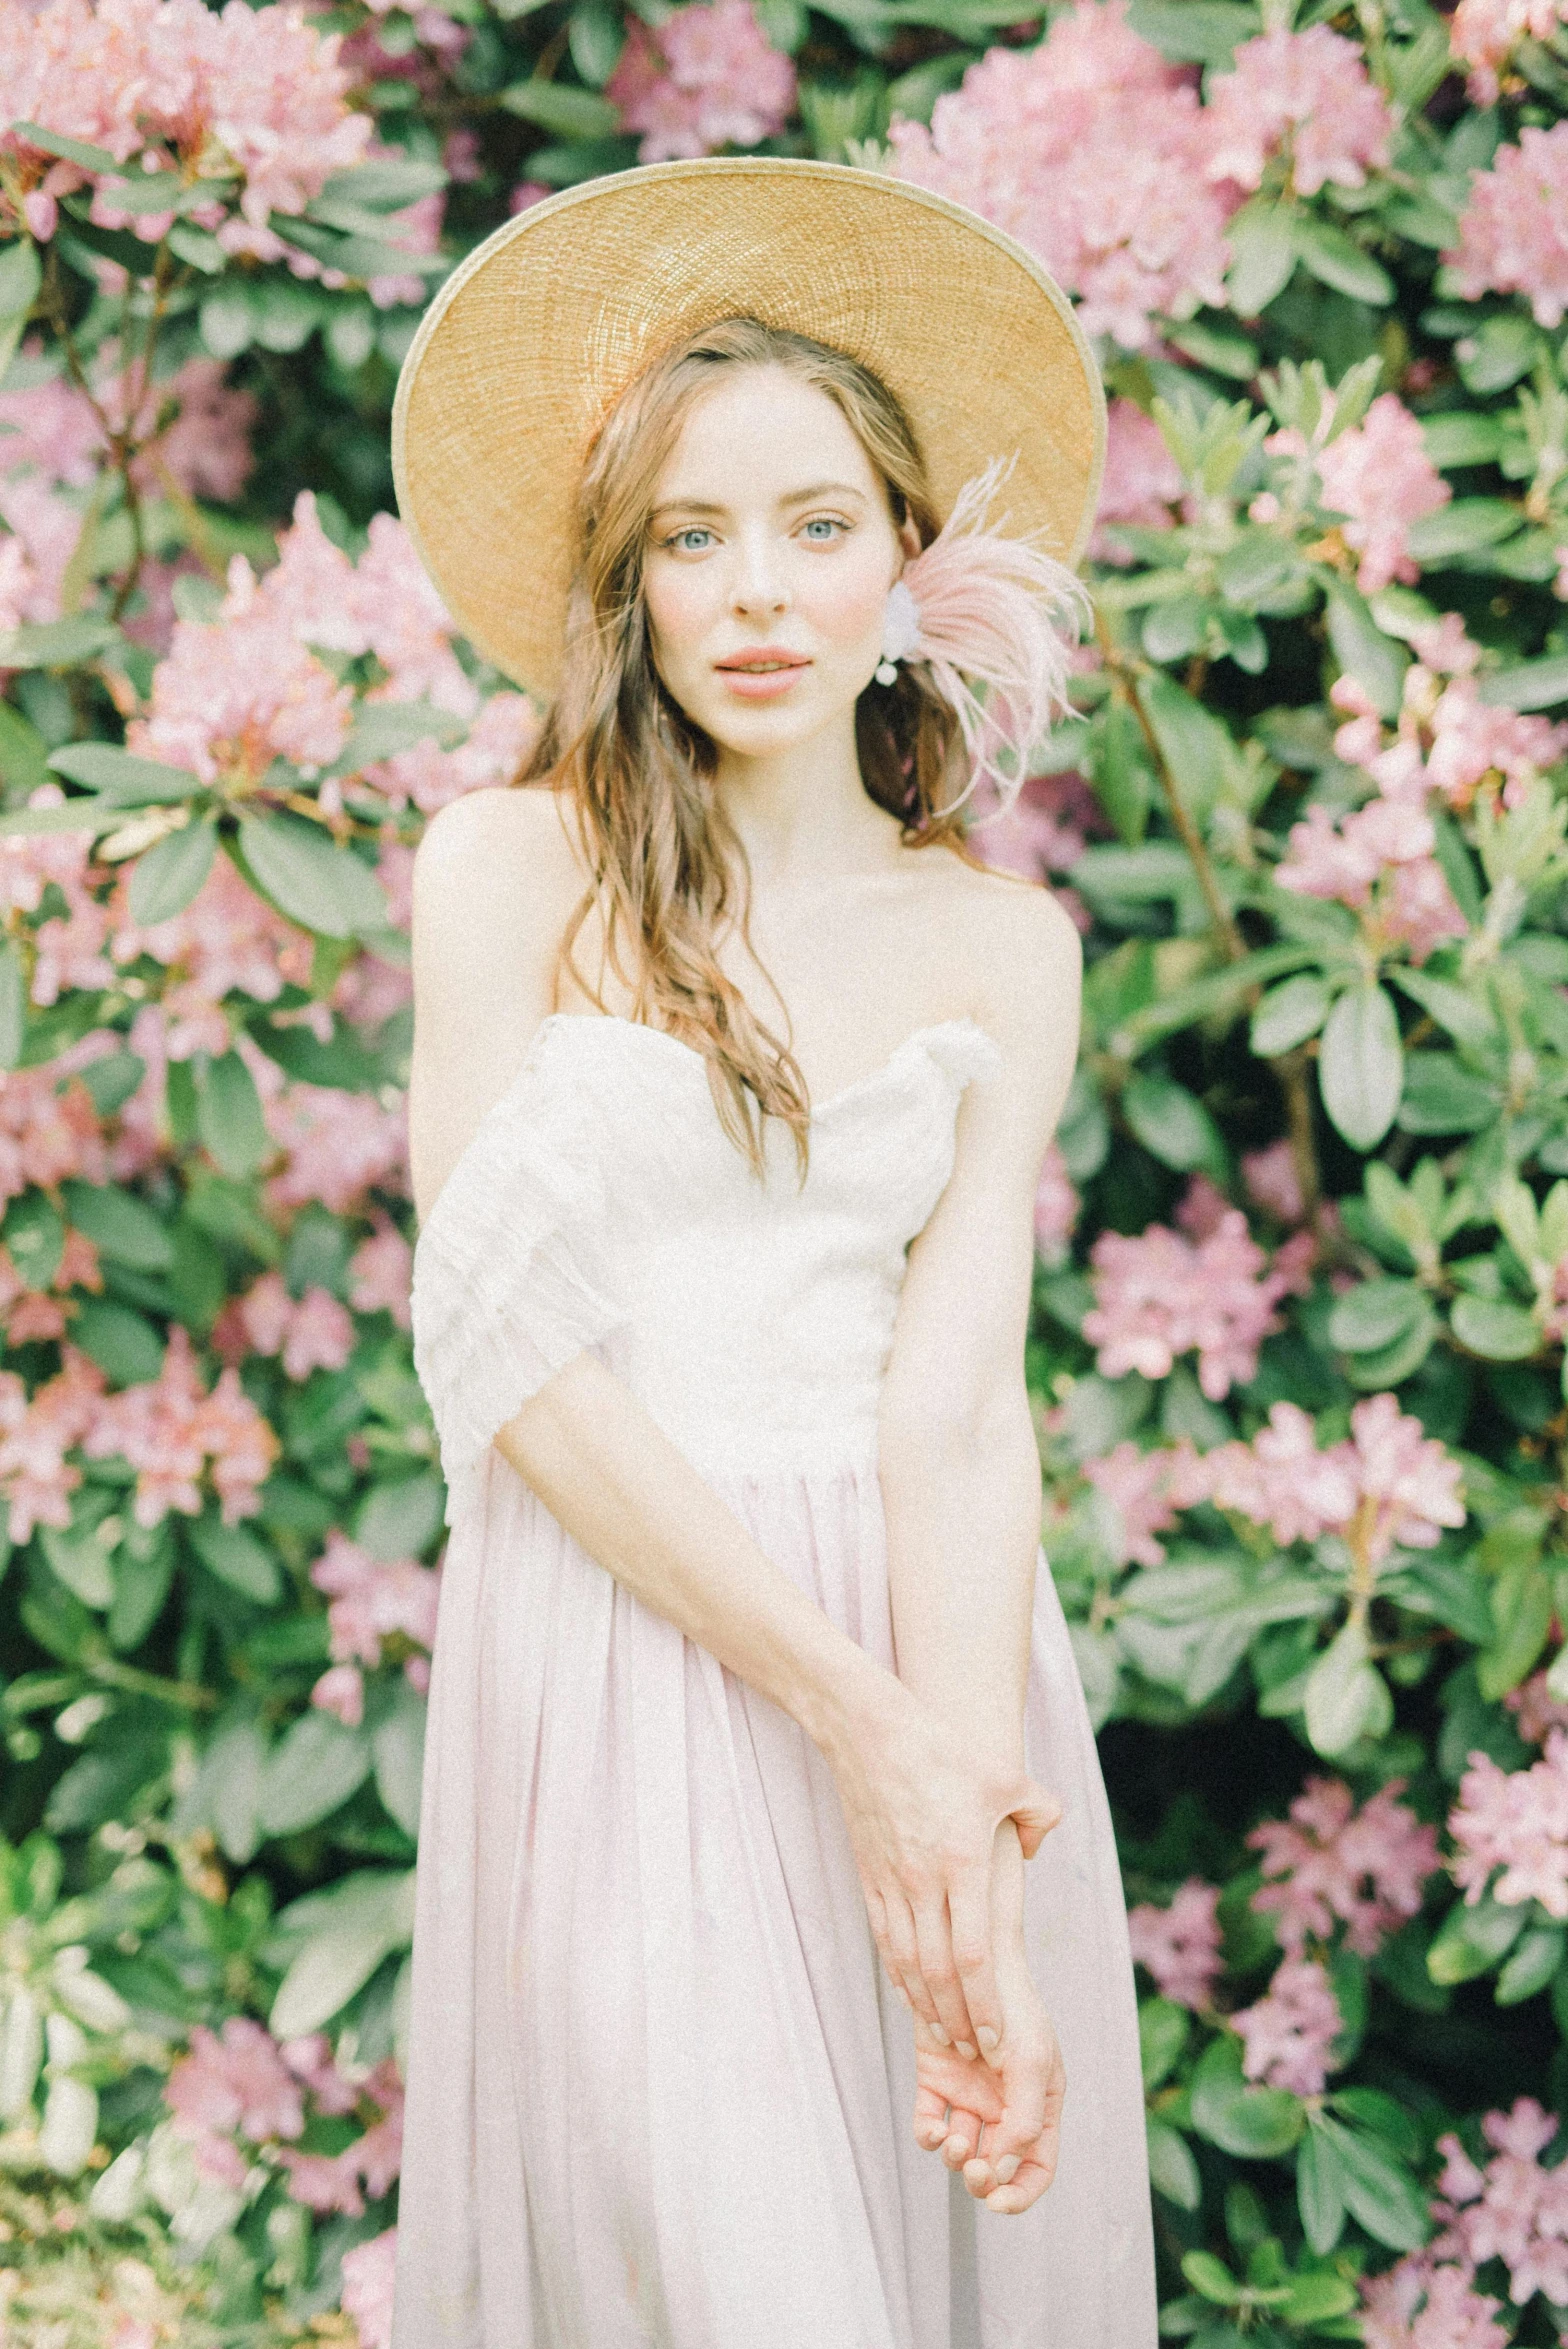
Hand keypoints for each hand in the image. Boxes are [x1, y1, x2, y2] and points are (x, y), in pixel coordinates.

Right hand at [824, 1676, 1059, 2058]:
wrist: (870, 1730)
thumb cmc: (943, 1750)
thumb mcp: (1006, 1776)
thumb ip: (1037, 1814)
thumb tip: (1035, 1848)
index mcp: (963, 1862)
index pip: (975, 1955)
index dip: (987, 2005)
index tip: (1000, 2039)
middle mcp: (925, 1881)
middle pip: (941, 1973)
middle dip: (962, 2022)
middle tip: (979, 2054)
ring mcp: (892, 1882)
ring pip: (909, 1963)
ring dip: (930, 2007)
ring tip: (950, 2036)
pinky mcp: (870, 1876)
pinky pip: (886, 1939)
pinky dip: (901, 1975)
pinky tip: (914, 1994)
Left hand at [911, 1978, 1064, 2215]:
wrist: (974, 1962)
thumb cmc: (1015, 2009)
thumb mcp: (1033, 2064)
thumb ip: (1023, 2122)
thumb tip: (1000, 2172)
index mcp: (1039, 2107)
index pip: (1036, 2169)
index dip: (1020, 2194)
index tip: (998, 2202)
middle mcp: (1004, 2107)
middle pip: (995, 2168)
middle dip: (983, 2180)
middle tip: (974, 2170)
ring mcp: (968, 2096)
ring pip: (960, 2151)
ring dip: (956, 2159)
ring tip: (955, 2142)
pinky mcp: (936, 2082)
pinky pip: (929, 2125)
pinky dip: (929, 2137)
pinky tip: (935, 2131)